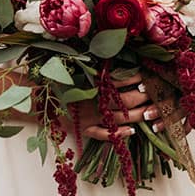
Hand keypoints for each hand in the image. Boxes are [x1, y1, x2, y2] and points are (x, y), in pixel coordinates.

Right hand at [59, 73, 191, 140]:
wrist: (38, 97)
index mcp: (90, 83)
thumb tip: (119, 60)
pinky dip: (118, 134)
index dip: (135, 80)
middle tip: (156, 96)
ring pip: (117, 118)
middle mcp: (90, 99)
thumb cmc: (60, 80)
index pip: (118, 81)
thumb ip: (98, 67)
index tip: (148, 78)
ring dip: (136, 116)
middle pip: (122, 101)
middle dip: (142, 98)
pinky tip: (132, 132)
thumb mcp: (78, 69)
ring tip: (151, 112)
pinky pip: (102, 134)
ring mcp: (87, 116)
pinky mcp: (83, 129)